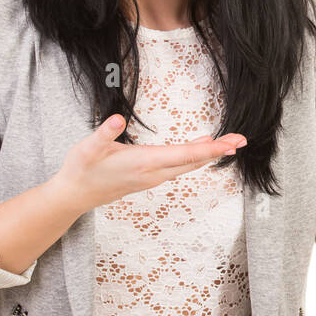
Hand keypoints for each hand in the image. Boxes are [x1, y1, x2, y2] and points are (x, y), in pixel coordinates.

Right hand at [53, 114, 247, 212]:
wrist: (74, 195)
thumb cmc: (81, 169)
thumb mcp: (87, 147)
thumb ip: (104, 133)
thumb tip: (116, 120)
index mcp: (144, 163)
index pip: (185, 155)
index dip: (209, 148)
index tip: (230, 144)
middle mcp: (154, 173)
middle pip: (193, 161)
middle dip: (219, 150)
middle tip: (242, 139)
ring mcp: (153, 177)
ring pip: (188, 165)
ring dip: (210, 154)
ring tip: (230, 143)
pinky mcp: (150, 177)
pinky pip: (180, 167)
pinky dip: (195, 157)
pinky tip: (202, 147)